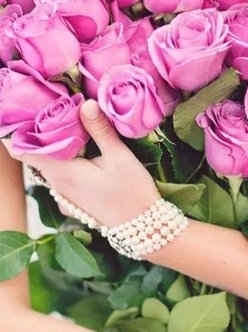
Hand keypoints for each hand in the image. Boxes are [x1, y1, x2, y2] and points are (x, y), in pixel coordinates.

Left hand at [4, 101, 159, 226]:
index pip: (22, 150)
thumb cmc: (133, 194)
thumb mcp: (120, 158)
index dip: (19, 129)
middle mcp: (56, 184)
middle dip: (37, 129)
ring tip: (64, 119)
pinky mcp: (73, 197)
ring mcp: (64, 193)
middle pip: (33, 152)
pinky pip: (58, 172)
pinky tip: (77, 145)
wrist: (144, 228)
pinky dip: (61, 156)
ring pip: (47, 162)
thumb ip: (100, 130)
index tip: (27, 109)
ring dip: (51, 142)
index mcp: (62, 172)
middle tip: (52, 104)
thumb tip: (86, 103)